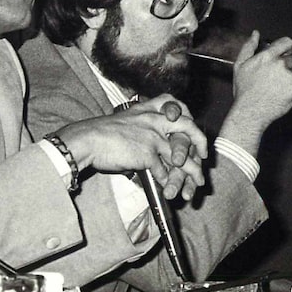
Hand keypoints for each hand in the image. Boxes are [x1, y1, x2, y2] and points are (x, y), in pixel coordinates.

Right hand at [55, 95, 206, 199]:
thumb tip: (147, 145)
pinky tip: (168, 188)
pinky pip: (164, 170)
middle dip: (200, 142)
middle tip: (204, 155)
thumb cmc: (98, 133)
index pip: (172, 102)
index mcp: (145, 110)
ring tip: (198, 182)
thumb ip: (139, 127)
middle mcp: (153, 121)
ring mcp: (152, 137)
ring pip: (181, 156)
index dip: (185, 112)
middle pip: (188, 127)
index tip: (189, 123)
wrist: (87, 140)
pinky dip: (168, 181)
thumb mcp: (122, 120)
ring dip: (192, 172)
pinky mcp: (147, 154)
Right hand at [223, 30, 291, 152]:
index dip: (285, 47)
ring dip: (286, 79)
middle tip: (271, 77)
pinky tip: (277, 95)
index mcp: (267, 57)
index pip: (287, 42)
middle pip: (291, 59)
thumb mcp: (240, 65)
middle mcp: (280, 65)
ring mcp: (290, 78)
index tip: (281, 54)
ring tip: (271, 88)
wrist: (250, 111)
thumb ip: (249, 47)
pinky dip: (289, 90)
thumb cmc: (243, 89)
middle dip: (284, 66)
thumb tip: (255, 33)